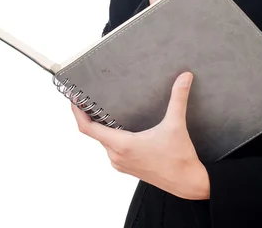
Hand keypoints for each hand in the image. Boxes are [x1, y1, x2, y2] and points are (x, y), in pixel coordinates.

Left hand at [71, 72, 210, 199]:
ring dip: (99, 126)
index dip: (77, 112)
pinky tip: (118, 126)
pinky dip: (109, 136)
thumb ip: (178, 98)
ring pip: (102, 141)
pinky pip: (110, 149)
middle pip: (93, 133)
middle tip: (86, 96)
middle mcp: (116, 155)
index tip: (73, 98)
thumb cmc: (180, 158)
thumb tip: (185, 77)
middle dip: (87, 115)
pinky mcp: (126, 167)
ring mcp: (120, 163)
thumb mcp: (176, 124)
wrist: (188, 183)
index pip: (88, 129)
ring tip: (100, 108)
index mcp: (122, 145)